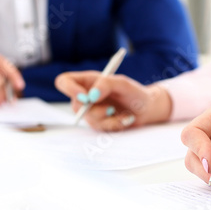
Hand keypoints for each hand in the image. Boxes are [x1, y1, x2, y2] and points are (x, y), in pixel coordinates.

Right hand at [55, 71, 171, 130]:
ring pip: (89, 119)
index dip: (69, 89)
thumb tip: (90, 96)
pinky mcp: (98, 124)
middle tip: (111, 109)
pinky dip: (115, 125)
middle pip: (76, 105)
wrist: (147, 109)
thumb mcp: (123, 83)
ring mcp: (90, 112)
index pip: (64, 82)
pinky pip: (101, 128)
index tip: (86, 97)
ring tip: (123, 113)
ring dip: (109, 118)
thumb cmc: (134, 92)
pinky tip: (124, 119)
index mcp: (87, 81)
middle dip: (96, 110)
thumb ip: (106, 84)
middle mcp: (85, 96)